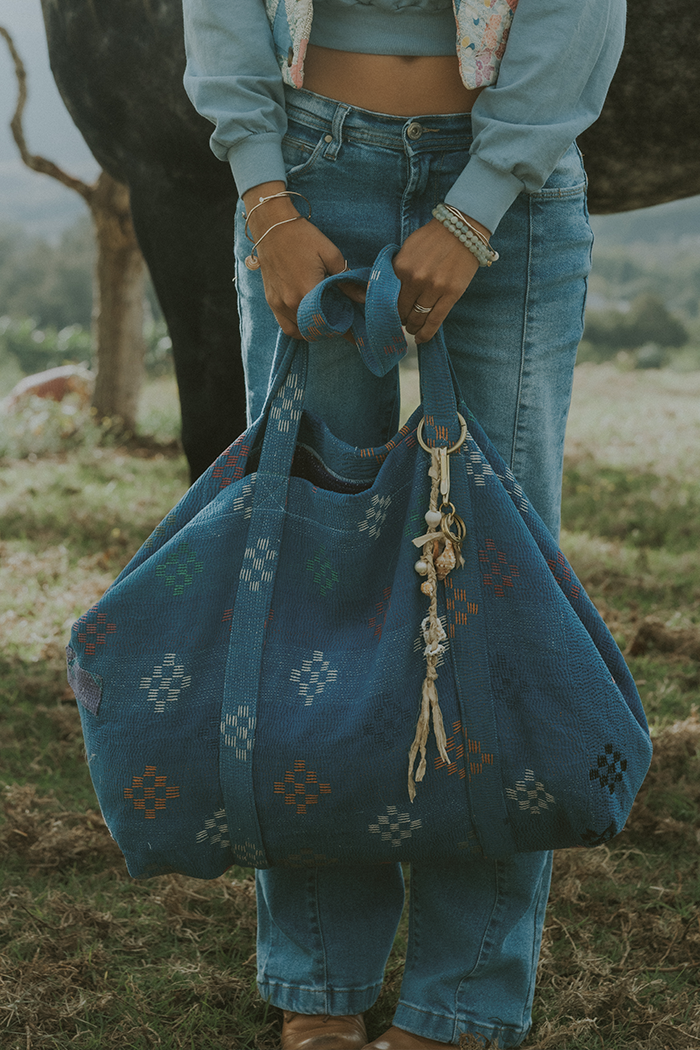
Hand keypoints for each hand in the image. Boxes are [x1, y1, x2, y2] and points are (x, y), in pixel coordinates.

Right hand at [243, 182, 363, 339]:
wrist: (272, 227)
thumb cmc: (303, 237)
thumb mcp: (331, 254)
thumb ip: (347, 280)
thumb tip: (363, 297)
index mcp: (308, 291)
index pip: (331, 321)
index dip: (346, 329)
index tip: (356, 331)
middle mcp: (291, 303)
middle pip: (317, 330)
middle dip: (332, 329)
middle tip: (344, 323)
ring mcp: (279, 305)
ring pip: (301, 332)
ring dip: (316, 331)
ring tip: (327, 323)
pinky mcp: (271, 302)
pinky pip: (287, 327)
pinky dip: (299, 329)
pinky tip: (309, 322)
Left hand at [394, 215, 490, 343]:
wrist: (462, 228)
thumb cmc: (433, 237)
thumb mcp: (407, 248)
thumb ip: (396, 269)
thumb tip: (384, 291)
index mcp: (401, 267)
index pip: (388, 298)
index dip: (387, 309)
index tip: (389, 314)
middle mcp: (416, 279)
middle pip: (401, 311)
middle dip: (400, 319)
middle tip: (402, 321)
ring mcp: (434, 288)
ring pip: (417, 318)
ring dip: (412, 327)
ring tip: (412, 328)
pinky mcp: (451, 295)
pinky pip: (435, 321)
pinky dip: (426, 334)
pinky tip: (421, 339)